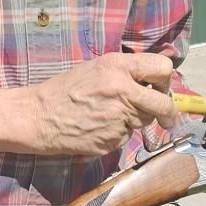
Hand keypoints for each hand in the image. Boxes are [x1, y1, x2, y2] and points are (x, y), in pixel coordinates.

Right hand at [0, 53, 177, 158]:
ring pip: (145, 121)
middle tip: (166, 117)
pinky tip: (98, 127)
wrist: (38, 116)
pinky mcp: (112, 139)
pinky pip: (126, 136)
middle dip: (168, 112)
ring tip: (109, 115)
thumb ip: (126, 72)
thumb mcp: (96, 69)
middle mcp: (122, 89)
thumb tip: (154, 81)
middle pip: (163, 103)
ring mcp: (118, 117)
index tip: (161, 89)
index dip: (165, 80)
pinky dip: (118, 134)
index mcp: (117, 66)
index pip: (162, 68)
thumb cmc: (65, 90)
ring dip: (136, 120)